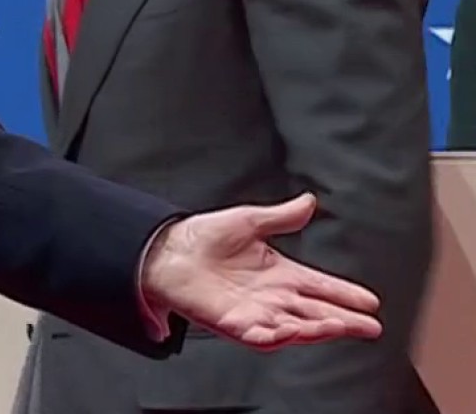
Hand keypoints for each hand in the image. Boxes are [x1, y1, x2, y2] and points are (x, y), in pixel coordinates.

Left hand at [141, 192, 380, 350]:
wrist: (166, 250)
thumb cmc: (202, 237)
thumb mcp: (249, 221)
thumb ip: (282, 216)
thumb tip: (309, 201)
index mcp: (280, 274)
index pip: (321, 286)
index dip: (345, 294)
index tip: (370, 301)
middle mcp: (272, 297)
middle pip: (317, 312)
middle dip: (345, 320)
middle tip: (370, 325)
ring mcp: (255, 313)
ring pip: (296, 327)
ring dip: (319, 329)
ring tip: (342, 326)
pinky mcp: (234, 324)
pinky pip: (262, 337)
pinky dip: (279, 336)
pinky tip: (293, 332)